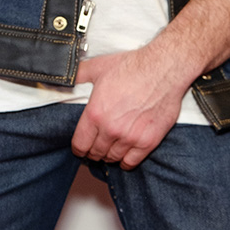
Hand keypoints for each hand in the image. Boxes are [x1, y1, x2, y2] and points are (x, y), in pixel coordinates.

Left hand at [71, 47, 186, 167]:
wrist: (164, 69)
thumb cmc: (134, 67)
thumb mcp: (98, 66)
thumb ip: (78, 74)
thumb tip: (65, 76)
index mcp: (95, 114)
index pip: (80, 144)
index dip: (79, 148)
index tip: (81, 148)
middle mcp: (110, 129)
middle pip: (95, 153)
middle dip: (94, 152)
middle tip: (96, 148)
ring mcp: (130, 137)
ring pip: (113, 158)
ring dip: (110, 156)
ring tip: (111, 150)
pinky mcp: (148, 141)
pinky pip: (131, 162)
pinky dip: (126, 162)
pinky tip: (124, 157)